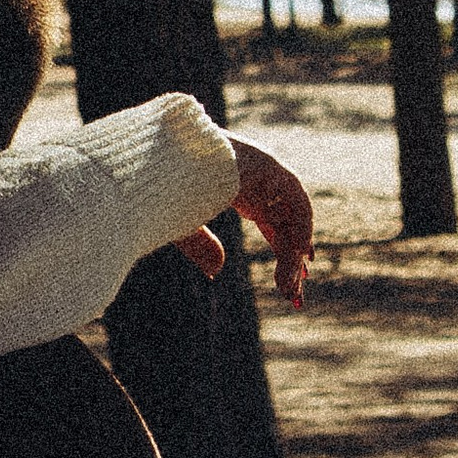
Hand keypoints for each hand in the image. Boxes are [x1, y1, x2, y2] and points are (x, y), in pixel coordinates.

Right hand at [176, 133, 314, 308]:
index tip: (289, 284)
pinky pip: (294, 200)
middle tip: (295, 298)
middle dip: (290, 261)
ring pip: (291, 218)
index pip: (269, 220)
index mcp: (234, 186)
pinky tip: (294, 259)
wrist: (157, 159)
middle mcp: (254, 178)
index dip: (282, 249)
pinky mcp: (267, 165)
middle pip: (284, 223)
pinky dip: (300, 229)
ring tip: (287, 290)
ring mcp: (262, 168)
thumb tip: (216, 272)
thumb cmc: (159, 187)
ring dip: (292, 255)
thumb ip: (200, 244)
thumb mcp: (180, 224)